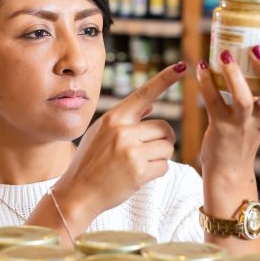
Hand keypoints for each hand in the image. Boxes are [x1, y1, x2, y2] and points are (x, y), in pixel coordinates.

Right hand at [56, 62, 186, 219]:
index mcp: (113, 118)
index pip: (144, 93)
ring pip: (167, 147)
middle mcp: (122, 131)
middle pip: (163, 127)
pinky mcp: (138, 172)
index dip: (165, 79)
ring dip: (160, 157)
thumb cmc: (89, 164)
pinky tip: (139, 177)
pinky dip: (156, 172)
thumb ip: (124, 120)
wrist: (77, 194)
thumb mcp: (99, 134)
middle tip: (150, 151)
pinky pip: (164, 166)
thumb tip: (149, 105)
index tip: (183, 67)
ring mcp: (130, 151)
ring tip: (140, 165)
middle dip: (163, 140)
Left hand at [197, 46, 259, 170]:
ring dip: (234, 74)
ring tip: (226, 54)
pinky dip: (206, 83)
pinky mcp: (220, 128)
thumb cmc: (243, 133)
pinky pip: (213, 102)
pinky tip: (201, 67)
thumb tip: (256, 51)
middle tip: (257, 48)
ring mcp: (241, 124)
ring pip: (243, 100)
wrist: (228, 166)